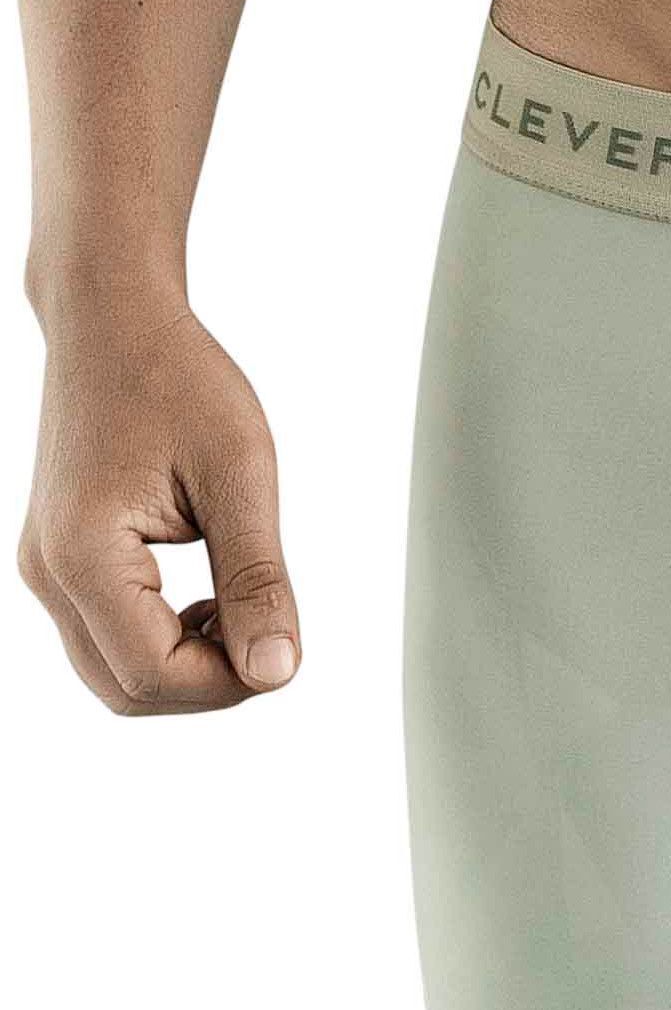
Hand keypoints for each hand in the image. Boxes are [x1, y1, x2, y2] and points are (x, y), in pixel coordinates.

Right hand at [19, 293, 300, 713]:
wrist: (113, 319)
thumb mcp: (240, 476)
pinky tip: (211, 597)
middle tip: (270, 628)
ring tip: (241, 605)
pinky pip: (107, 636)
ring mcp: (45, 568)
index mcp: (84, 554)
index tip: (285, 640)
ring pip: (115, 673)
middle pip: (130, 690)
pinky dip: (164, 639)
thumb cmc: (178, 379)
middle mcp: (47, 572)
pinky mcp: (59, 559)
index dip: (232, 681)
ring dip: (189, 664)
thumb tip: (278, 672)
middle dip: (210, 682)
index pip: (156, 676)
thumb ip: (258, 580)